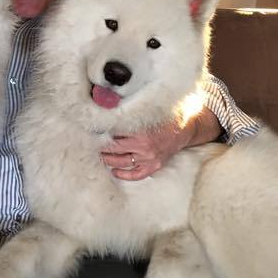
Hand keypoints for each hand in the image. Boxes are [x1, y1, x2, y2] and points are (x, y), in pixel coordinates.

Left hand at [100, 107, 221, 180]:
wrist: (185, 128)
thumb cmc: (165, 116)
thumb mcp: (148, 109)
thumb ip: (130, 109)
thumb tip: (108, 102)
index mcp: (141, 130)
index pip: (114, 132)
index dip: (100, 132)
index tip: (91, 130)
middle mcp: (144, 146)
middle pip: (114, 149)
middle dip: (101, 146)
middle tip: (91, 144)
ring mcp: (149, 158)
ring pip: (122, 162)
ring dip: (108, 160)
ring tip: (100, 156)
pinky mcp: (154, 165)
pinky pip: (136, 174)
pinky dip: (124, 174)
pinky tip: (114, 171)